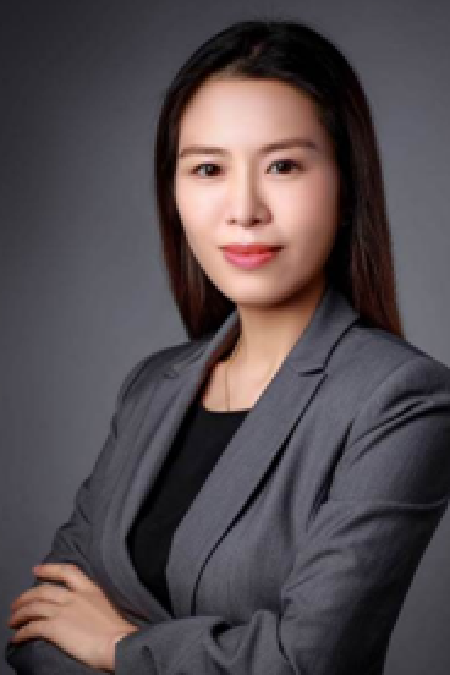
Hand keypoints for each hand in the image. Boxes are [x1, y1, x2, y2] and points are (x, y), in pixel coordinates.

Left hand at [8, 563, 138, 671]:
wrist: (118, 643)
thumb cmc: (118, 630)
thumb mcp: (106, 605)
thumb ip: (91, 603)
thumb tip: (82, 610)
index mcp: (89, 589)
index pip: (66, 571)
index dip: (49, 569)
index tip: (37, 569)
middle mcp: (74, 596)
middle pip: (43, 590)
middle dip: (26, 596)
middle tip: (16, 603)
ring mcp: (63, 611)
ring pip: (34, 607)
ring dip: (20, 614)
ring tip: (12, 621)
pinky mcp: (55, 628)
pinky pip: (32, 627)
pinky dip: (22, 632)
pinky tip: (17, 637)